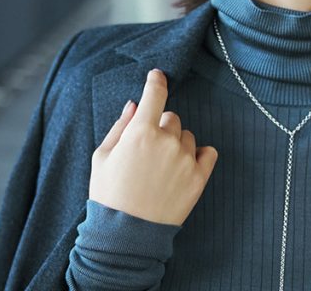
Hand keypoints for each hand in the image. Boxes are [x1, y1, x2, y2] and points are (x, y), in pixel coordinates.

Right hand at [88, 69, 218, 225]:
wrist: (126, 235)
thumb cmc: (108, 195)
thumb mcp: (102, 157)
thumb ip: (120, 126)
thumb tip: (135, 105)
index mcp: (140, 132)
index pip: (155, 94)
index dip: (156, 81)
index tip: (157, 76)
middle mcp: (166, 141)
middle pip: (172, 117)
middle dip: (161, 127)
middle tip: (148, 149)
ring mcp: (185, 160)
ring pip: (188, 135)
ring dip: (177, 142)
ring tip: (161, 166)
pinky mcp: (198, 178)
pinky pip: (208, 152)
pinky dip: (199, 154)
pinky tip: (185, 165)